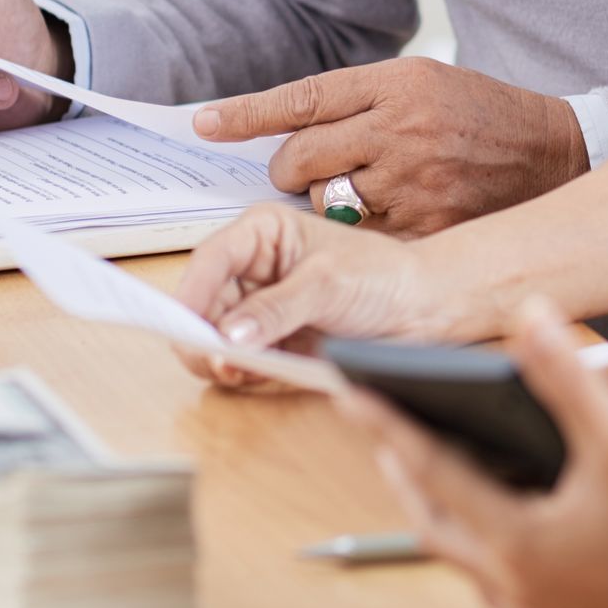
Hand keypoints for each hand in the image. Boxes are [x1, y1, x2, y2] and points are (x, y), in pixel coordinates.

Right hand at [173, 200, 444, 389]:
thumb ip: (276, 308)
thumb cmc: (384, 276)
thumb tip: (229, 335)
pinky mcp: (272, 341)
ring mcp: (261, 307)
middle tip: (215, 362)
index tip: (184, 327)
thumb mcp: (328, 285)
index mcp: (263, 233)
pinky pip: (240, 360)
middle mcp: (254, 269)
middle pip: (204, 303)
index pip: (211, 260)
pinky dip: (241, 372)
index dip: (193, 294)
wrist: (423, 309)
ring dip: (220, 358)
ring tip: (240, 370)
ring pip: (216, 336)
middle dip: (203, 334)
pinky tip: (255, 375)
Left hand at [191, 59, 587, 236]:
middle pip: (301, 156)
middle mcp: (399, 128)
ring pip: (327, 201)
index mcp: (395, 83)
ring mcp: (413, 179)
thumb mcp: (422, 82)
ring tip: (366, 190)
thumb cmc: (478, 113)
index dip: (246, 114)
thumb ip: (360, 101)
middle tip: (304, 171)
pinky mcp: (427, 222)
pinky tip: (393, 214)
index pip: (302, 99)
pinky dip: (365, 230)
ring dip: (329, 201)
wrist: (552, 150)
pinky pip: (364, 234)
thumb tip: (288, 130)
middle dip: (290, 169)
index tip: (202, 124)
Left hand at [338, 299, 607, 607]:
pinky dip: (471, 524)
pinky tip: (481, 498)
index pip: (433, 470)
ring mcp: (530, 605)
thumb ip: (568, 374)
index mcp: (518, 543)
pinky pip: (486, 564)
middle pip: (432, 516)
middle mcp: (512, 584)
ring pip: (457, 546)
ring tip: (419, 450)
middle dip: (402, 464)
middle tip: (376, 419)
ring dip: (435, 496)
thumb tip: (528, 314)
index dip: (390, 423)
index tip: (350, 391)